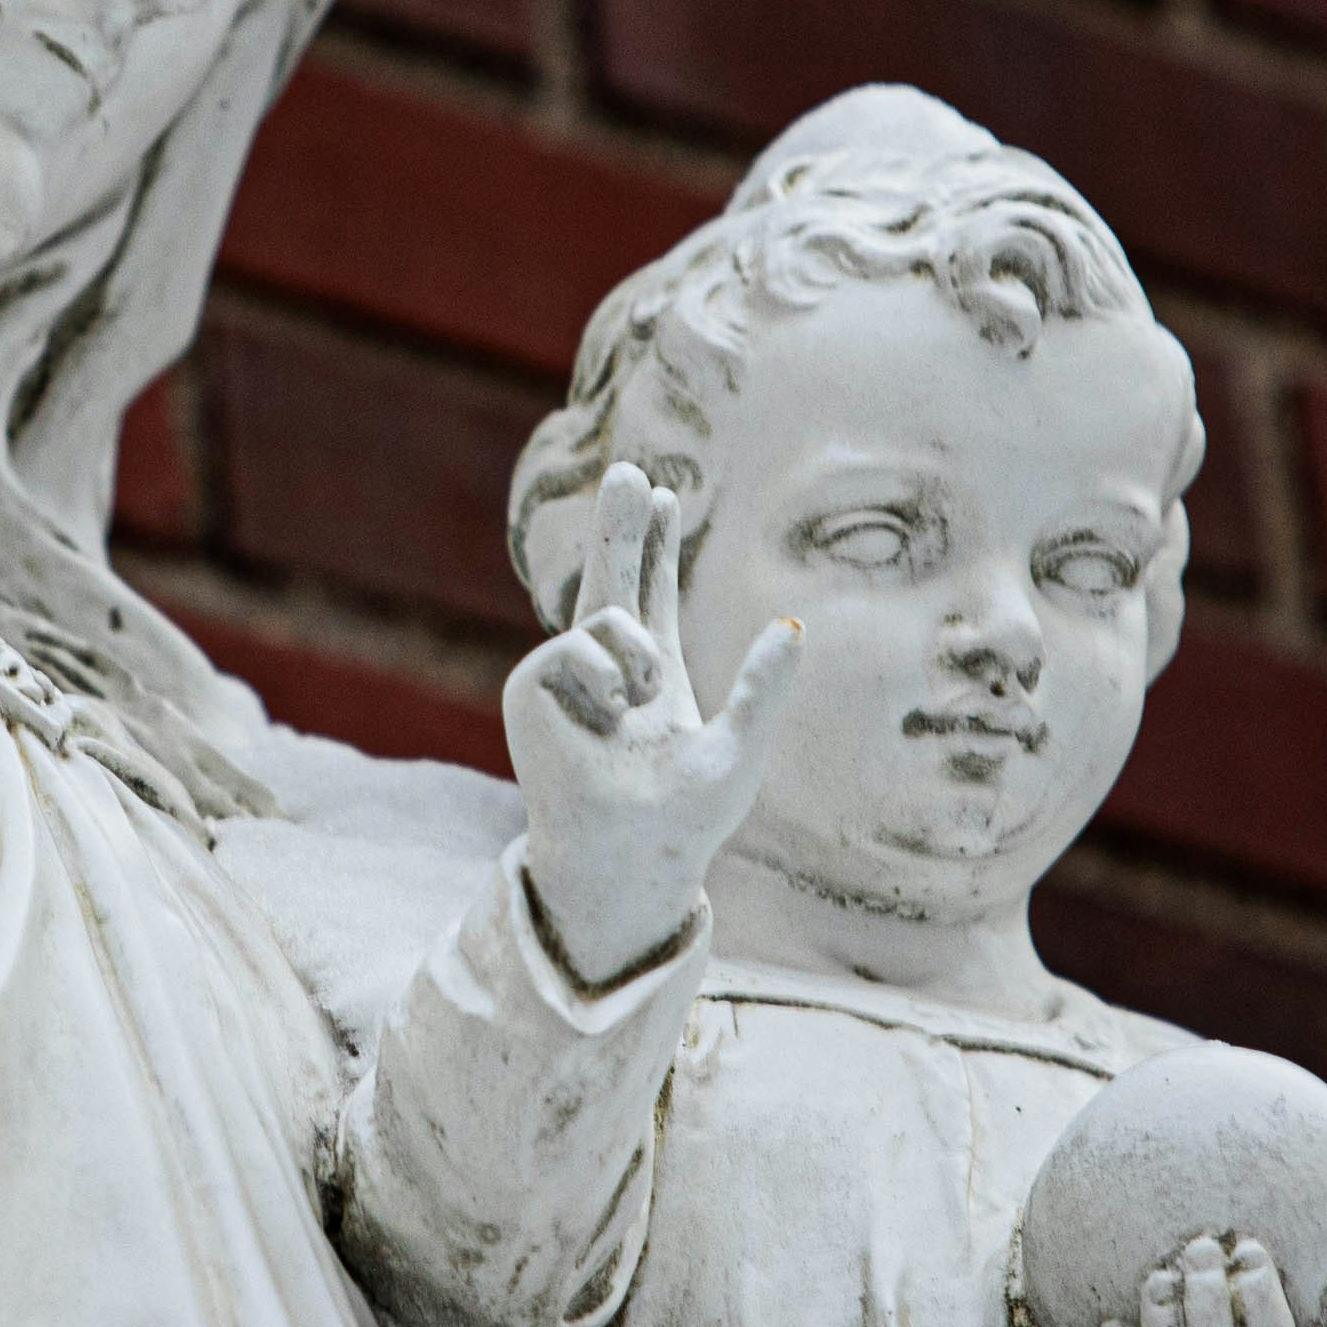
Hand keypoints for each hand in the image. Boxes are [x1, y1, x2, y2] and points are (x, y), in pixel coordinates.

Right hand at [506, 464, 801, 991]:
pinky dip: (606, 676)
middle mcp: (607, 671)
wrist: (630, 858)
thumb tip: (794, 622)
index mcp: (654, 678)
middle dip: (622, 524)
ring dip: (639, 655)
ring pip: (605, 607)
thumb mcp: (741, 747)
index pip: (654, 596)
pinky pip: (580, 643)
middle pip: (615, 577)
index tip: (664, 495)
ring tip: (639, 706)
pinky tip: (608, 716)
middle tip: (629, 469)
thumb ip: (764, 685)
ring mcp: (566, 677)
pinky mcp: (532, 687)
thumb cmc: (684, 822)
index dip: (657, 546)